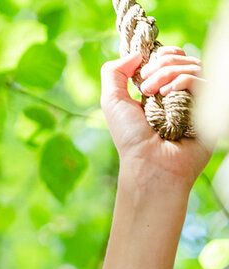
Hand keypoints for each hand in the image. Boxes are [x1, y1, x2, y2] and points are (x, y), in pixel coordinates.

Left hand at [100, 47, 212, 185]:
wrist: (150, 163)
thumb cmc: (131, 137)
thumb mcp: (112, 102)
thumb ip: (114, 72)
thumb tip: (136, 53)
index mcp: (159, 88)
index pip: (169, 56)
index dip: (159, 54)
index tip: (144, 66)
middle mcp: (179, 92)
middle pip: (180, 57)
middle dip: (160, 64)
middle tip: (145, 85)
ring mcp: (195, 99)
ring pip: (192, 65)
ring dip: (167, 73)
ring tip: (152, 93)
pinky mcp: (209, 108)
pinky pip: (201, 79)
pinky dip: (182, 81)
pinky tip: (168, 95)